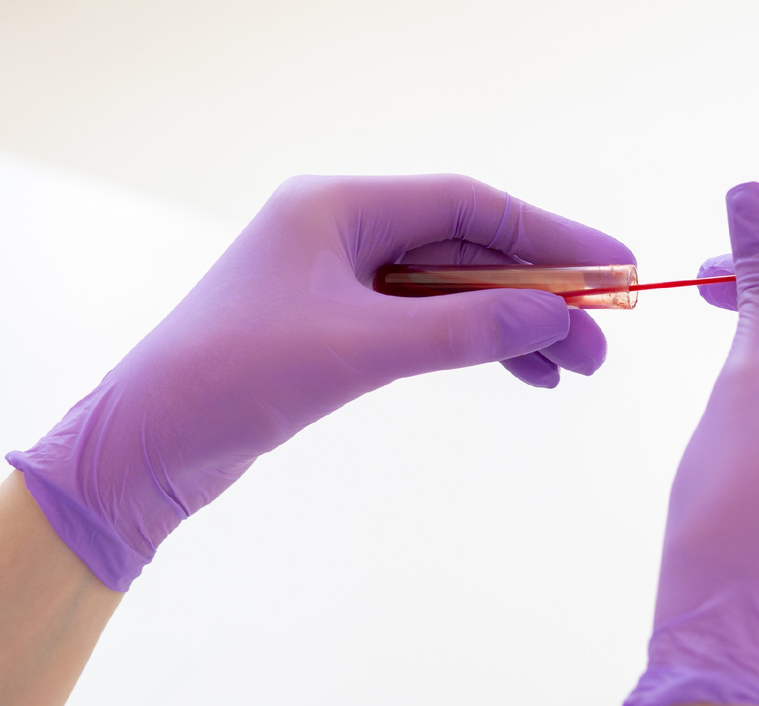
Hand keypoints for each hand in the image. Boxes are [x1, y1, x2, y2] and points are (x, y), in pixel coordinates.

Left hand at [8, 175, 632, 590]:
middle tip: (601, 340)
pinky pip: (424, 325)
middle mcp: (340, 230)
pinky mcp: (336, 327)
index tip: (612, 265)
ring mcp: (338, 279)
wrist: (146, 446)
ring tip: (573, 369)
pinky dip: (472, 348)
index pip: (467, 206)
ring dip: (511, 327)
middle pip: (466, 251)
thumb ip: (464, 331)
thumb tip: (557, 316)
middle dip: (537, 293)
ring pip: (450, 293)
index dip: (548, 233)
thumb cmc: (234, 378)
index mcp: (336, 206)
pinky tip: (519, 374)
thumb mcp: (361, 350)